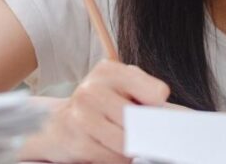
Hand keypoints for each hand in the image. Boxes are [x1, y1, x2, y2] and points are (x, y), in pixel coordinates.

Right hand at [19, 59, 169, 162]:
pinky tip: (106, 148)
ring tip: (119, 138)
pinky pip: (114, 159)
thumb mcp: (119, 88)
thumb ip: (144, 92)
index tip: (150, 110)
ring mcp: (82, 117)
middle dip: (145, 131)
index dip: (157, 107)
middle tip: (138, 130)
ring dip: (130, 148)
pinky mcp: (77, 143)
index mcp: (108, 71)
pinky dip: (117, 159)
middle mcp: (92, 90)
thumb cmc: (98, 106)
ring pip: (129, 144)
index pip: (156, 92)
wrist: (56, 125)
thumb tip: (170, 118)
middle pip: (142, 122)